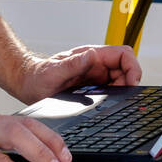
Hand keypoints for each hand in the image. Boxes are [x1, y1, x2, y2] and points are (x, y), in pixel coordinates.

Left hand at [13, 43, 141, 105]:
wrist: (28, 84)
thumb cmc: (38, 76)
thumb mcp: (54, 72)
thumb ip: (73, 64)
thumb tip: (92, 55)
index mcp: (90, 56)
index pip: (123, 54)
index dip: (133, 67)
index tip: (132, 84)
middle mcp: (95, 64)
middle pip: (126, 69)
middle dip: (129, 83)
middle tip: (122, 100)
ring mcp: (95, 76)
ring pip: (121, 81)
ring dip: (122, 92)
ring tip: (111, 104)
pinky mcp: (92, 88)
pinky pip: (111, 92)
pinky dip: (114, 99)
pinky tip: (106, 108)